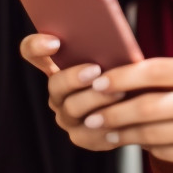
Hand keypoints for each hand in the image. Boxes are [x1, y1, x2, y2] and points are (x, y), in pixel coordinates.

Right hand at [19, 33, 127, 151]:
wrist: (140, 102)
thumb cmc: (126, 70)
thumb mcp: (113, 53)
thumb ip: (102, 43)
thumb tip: (106, 35)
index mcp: (57, 66)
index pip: (32, 52)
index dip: (36, 46)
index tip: (56, 42)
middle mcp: (57, 93)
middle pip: (55, 84)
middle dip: (74, 77)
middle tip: (96, 69)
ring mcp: (67, 116)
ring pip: (72, 109)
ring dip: (96, 100)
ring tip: (120, 92)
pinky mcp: (83, 137)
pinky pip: (88, 136)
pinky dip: (105, 128)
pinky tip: (120, 123)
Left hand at [81, 56, 172, 172]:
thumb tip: (129, 78)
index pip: (156, 70)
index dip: (121, 77)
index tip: (97, 82)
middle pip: (148, 106)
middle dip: (113, 111)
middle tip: (89, 114)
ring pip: (153, 133)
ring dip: (124, 133)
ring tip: (106, 130)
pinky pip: (167, 152)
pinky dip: (148, 147)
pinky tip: (139, 142)